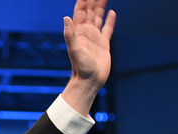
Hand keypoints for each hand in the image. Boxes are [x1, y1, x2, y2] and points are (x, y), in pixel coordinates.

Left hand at [61, 0, 116, 114]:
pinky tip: (112, 12)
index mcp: (79, 32)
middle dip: (93, 0)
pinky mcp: (104, 44)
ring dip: (101, 6)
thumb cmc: (80, 68)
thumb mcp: (74, 49)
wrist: (89, 81)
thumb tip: (65, 17)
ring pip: (98, 17)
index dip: (83, 1)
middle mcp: (87, 33)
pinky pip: (107, 29)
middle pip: (90, 11)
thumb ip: (70, 34)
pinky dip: (110, 21)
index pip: (81, 11)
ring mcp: (95, 38)